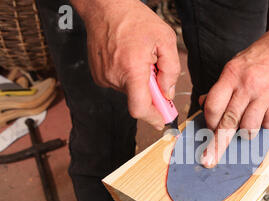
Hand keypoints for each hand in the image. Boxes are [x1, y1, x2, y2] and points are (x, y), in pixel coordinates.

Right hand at [71, 0, 179, 129]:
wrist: (105, 7)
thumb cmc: (136, 20)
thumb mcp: (165, 40)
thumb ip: (170, 70)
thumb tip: (168, 93)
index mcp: (132, 69)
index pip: (140, 108)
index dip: (153, 118)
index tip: (162, 121)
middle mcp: (114, 76)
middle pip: (137, 99)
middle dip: (150, 91)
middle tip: (154, 71)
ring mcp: (103, 76)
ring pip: (128, 91)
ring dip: (138, 81)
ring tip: (138, 58)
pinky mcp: (98, 75)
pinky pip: (119, 84)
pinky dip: (127, 77)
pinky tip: (128, 59)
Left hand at [200, 10, 268, 167]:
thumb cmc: (259, 57)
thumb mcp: (235, 65)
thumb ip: (221, 87)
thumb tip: (204, 104)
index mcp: (232, 75)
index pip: (213, 105)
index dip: (209, 121)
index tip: (210, 128)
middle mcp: (247, 86)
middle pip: (228, 122)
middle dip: (217, 144)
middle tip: (208, 160)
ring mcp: (266, 94)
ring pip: (249, 128)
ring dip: (246, 131)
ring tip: (248, 122)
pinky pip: (268, 125)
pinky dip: (264, 124)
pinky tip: (265, 112)